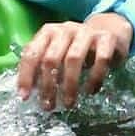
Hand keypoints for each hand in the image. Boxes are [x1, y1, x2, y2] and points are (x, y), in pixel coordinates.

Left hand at [16, 13, 131, 110]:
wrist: (110, 30)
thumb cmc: (77, 46)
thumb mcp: (57, 51)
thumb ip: (42, 65)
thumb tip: (30, 90)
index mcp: (48, 32)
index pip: (31, 53)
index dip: (26, 76)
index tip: (24, 97)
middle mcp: (65, 29)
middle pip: (51, 58)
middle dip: (48, 85)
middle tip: (49, 106)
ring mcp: (86, 32)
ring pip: (73, 59)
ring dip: (69, 85)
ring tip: (68, 103)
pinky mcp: (107, 39)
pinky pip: (100, 60)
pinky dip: (94, 78)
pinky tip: (90, 91)